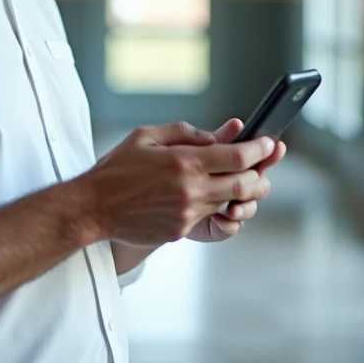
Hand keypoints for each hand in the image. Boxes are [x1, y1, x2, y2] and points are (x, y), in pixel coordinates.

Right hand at [74, 122, 276, 246]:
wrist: (93, 208)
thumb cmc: (117, 168)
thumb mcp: (146, 136)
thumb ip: (184, 132)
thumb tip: (215, 137)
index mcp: (184, 161)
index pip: (238, 156)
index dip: (260, 149)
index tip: (270, 143)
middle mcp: (190, 189)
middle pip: (245, 185)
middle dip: (259, 175)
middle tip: (261, 167)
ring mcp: (187, 213)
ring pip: (229, 203)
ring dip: (237, 193)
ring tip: (234, 181)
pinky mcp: (180, 231)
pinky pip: (206, 217)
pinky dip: (209, 205)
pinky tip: (198, 195)